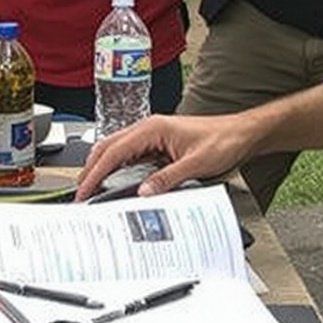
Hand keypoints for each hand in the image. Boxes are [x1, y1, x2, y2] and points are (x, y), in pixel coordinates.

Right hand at [76, 110, 254, 197]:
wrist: (241, 134)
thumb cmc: (223, 140)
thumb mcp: (196, 164)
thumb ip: (168, 179)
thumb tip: (143, 192)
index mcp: (153, 128)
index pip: (114, 151)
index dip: (96, 172)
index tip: (85, 190)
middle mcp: (148, 129)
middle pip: (108, 148)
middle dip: (91, 170)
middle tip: (81, 193)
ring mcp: (152, 136)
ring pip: (116, 151)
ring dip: (102, 169)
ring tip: (92, 190)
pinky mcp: (157, 144)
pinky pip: (130, 156)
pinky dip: (117, 169)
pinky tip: (115, 182)